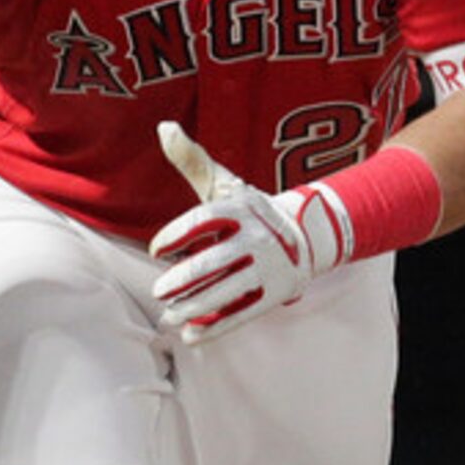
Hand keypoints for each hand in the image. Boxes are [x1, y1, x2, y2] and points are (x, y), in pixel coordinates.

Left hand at [146, 122, 343, 342]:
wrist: (307, 232)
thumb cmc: (250, 210)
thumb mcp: (225, 183)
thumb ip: (193, 160)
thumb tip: (164, 127)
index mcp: (241, 209)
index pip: (204, 220)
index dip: (176, 235)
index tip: (157, 250)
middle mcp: (257, 238)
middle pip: (215, 261)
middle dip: (183, 279)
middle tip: (158, 290)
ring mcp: (269, 267)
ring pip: (227, 291)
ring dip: (194, 308)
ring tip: (168, 316)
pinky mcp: (275, 293)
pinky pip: (243, 314)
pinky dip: (216, 328)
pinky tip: (190, 337)